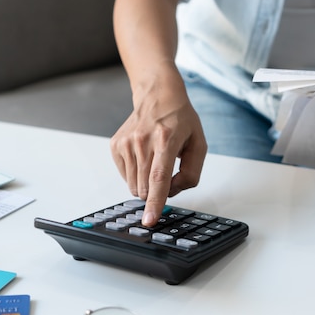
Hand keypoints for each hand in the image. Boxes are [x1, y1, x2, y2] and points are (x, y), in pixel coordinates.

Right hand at [109, 71, 206, 226]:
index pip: (159, 177)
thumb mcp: (199, 143)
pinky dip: (137, 175)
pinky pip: (126, 176)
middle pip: (145, 186)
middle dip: (157, 192)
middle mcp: (143, 141)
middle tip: (168, 173)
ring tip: (156, 161)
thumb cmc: (181, 120)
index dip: (155, 201)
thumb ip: (192, 172)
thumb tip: (173, 191)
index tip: (149, 219)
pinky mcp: (116, 146)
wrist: (157, 96)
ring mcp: (126, 143)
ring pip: (134, 185)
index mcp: (166, 139)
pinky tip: (144, 157)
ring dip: (146, 184)